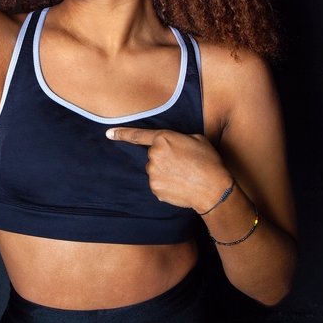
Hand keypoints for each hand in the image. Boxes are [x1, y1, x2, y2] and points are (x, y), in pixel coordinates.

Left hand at [105, 127, 232, 211]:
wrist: (213, 189)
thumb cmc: (208, 162)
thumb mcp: (196, 139)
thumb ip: (177, 138)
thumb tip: (171, 144)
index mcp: (163, 138)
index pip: (137, 135)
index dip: (121, 134)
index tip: (108, 134)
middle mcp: (154, 155)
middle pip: (152, 156)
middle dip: (164, 159)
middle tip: (183, 165)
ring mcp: (152, 173)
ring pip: (154, 171)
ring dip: (165, 173)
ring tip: (184, 176)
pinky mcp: (154, 188)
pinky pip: (157, 184)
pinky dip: (166, 185)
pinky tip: (180, 185)